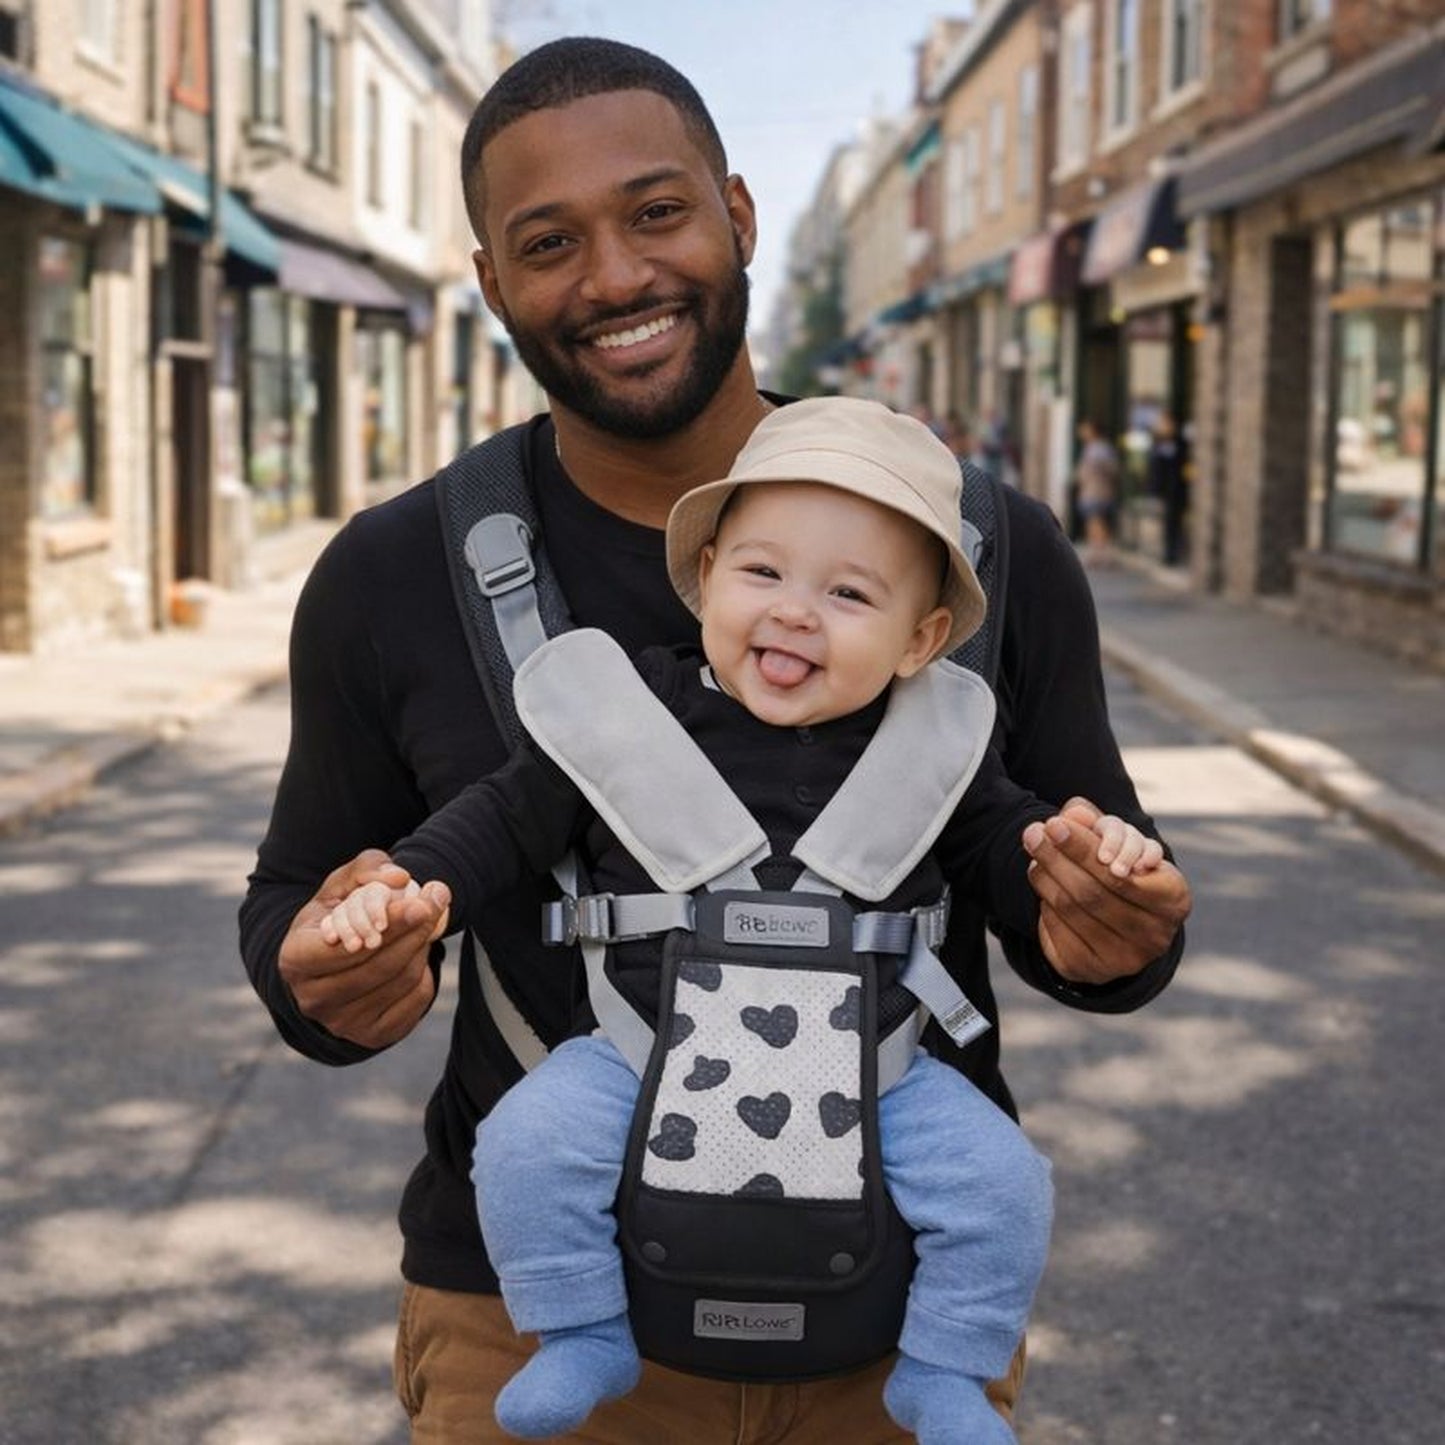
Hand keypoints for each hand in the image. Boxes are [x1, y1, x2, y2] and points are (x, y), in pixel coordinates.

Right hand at [279, 849, 451, 1049]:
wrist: (333, 963)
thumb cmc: (337, 915)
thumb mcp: (342, 884)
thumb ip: (368, 868)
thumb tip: (400, 878)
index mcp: (294, 959)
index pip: (345, 947)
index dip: (386, 925)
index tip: (419, 902)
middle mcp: (312, 999)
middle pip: (378, 965)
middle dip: (413, 930)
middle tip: (439, 901)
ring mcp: (341, 1023)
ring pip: (400, 980)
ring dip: (420, 947)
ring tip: (426, 924)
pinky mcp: (372, 1036)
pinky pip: (415, 1001)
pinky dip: (425, 973)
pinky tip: (418, 954)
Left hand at [1023, 797, 1190, 986]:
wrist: (1120, 924)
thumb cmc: (1121, 871)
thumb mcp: (1118, 843)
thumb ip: (1097, 823)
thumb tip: (1073, 812)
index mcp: (1174, 899)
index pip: (1119, 872)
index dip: (1084, 847)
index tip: (1054, 823)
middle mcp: (1155, 937)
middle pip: (1092, 892)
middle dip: (1057, 857)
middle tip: (1032, 832)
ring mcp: (1124, 959)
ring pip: (1071, 909)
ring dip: (1045, 876)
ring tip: (1033, 851)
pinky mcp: (1091, 971)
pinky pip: (1056, 931)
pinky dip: (1043, 902)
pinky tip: (1041, 882)